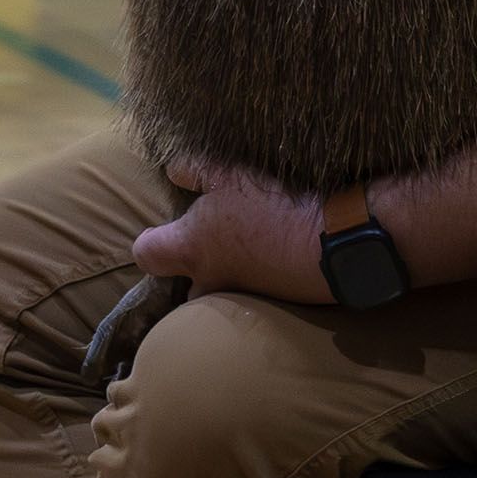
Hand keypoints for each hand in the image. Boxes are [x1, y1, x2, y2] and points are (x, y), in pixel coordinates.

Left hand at [133, 158, 327, 302]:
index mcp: (190, 248)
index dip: (150, 240)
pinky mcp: (269, 307)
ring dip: (224, 281)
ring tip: (244, 256)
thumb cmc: (272, 205)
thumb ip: (194, 170)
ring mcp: (238, 298)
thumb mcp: (230, 173)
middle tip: (210, 248)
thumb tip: (172, 170)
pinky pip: (251, 300)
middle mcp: (208, 280)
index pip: (146, 254)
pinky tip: (273, 260)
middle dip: (191, 272)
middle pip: (182, 288)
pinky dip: (256, 284)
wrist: (330, 241)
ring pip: (218, 298)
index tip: (164, 229)